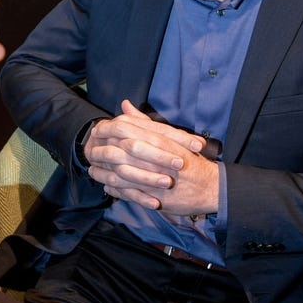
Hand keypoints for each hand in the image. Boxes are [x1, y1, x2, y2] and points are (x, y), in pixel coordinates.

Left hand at [85, 99, 218, 214]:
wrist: (212, 187)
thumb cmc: (189, 160)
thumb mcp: (169, 137)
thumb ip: (144, 122)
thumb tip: (124, 105)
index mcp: (160, 140)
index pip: (128, 131)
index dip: (108, 131)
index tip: (96, 131)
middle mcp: (158, 158)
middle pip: (122, 152)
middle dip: (103, 153)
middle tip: (90, 152)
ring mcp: (157, 179)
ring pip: (123, 175)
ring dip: (105, 174)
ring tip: (93, 172)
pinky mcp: (156, 197)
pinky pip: (131, 193)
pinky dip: (117, 191)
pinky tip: (107, 187)